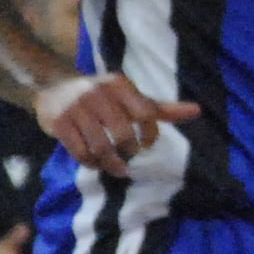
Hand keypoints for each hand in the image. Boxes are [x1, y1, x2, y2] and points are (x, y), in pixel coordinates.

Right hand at [38, 70, 199, 175]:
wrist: (55, 85)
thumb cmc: (103, 95)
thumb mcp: (131, 97)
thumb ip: (161, 108)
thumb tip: (197, 111)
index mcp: (120, 85)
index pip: (145, 112)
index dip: (150, 133)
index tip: (147, 144)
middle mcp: (99, 94)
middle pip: (122, 133)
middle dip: (129, 151)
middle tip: (130, 158)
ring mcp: (77, 108)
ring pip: (100, 146)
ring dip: (111, 163)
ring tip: (117, 168)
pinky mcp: (59, 123)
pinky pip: (79, 151)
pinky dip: (90, 163)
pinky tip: (96, 164)